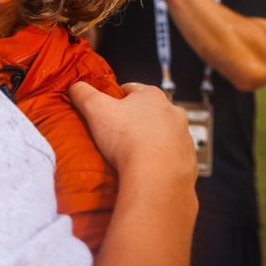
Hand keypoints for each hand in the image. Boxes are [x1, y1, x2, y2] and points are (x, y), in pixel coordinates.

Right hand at [69, 81, 196, 187]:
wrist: (157, 178)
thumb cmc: (128, 140)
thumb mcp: (94, 108)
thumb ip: (83, 92)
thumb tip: (76, 86)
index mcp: (152, 95)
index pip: (130, 89)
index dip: (115, 99)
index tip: (105, 111)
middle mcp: (173, 113)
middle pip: (148, 112)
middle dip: (134, 120)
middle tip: (115, 134)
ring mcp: (183, 137)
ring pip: (162, 134)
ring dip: (148, 141)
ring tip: (129, 155)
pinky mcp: (188, 160)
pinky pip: (171, 157)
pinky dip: (159, 161)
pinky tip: (145, 169)